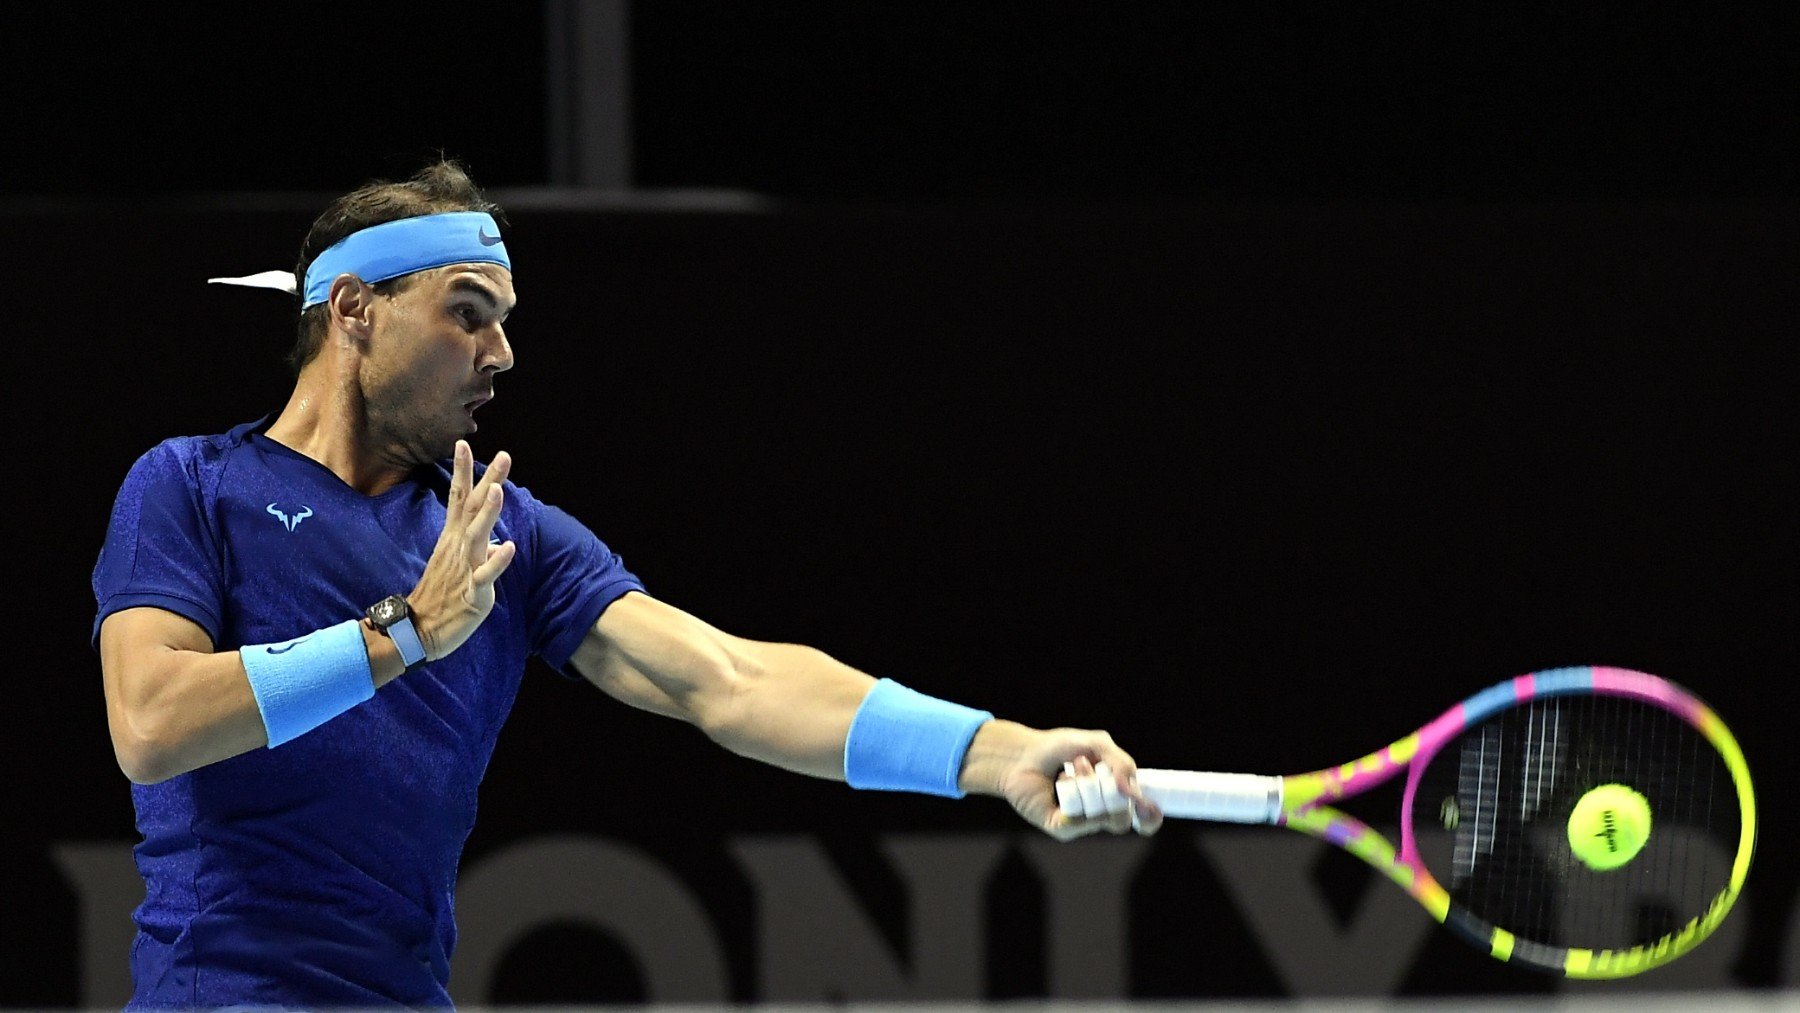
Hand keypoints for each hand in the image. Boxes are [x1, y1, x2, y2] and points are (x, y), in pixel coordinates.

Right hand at [407, 440, 517, 659]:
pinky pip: (485, 576)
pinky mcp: (472, 593)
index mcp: (453, 539)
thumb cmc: (440, 596)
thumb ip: (475, 546)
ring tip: (497, 490)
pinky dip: (496, 561)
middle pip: (472, 508)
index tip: (463, 443)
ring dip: (487, 513)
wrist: (418, 631)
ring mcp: (464, 569)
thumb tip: (495, 542)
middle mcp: (458, 548)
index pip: (458, 498)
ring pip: (477, 536)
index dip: (462, 471)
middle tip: (504, 455)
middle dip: (487, 481)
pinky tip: (508, 547)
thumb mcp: (456, 565)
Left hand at [962, 722, 1163, 840]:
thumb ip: (1121, 762)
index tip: (1148, 807)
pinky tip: (1060, 782)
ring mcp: (1081, 821)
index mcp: (1115, 793)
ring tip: (1071, 770)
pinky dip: (1072, 796)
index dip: (1150, 815)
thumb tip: (1130, 790)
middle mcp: (1101, 811)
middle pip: (1122, 818)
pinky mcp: (1061, 827)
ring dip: (1088, 787)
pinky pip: (1076, 823)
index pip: (1143, 816)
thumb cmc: (1058, 747)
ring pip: (1100, 818)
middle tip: (1087, 766)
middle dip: (1110, 791)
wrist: (1022, 753)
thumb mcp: (1097, 744)